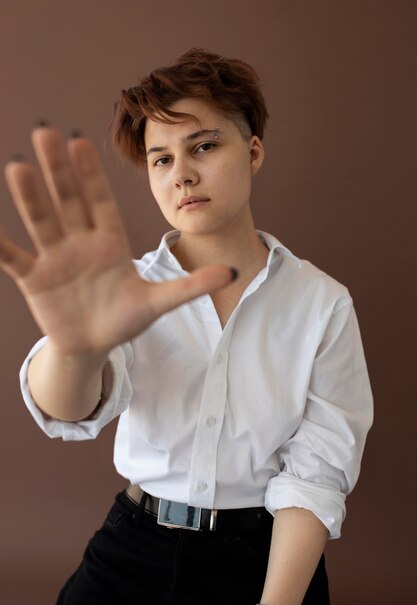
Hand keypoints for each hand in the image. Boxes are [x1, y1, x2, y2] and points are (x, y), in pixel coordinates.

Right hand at [1, 126, 233, 356]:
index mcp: (111, 242)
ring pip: (42, 222)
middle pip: (69, 201)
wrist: (94, 344)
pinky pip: (13, 258)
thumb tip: (232, 269)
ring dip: (30, 197)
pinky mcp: (35, 279)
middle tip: (46, 132)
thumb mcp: (158, 303)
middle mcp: (81, 243)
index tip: (82, 143)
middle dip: (58, 170)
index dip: (91, 175)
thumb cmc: (125, 319)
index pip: (101, 202)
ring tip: (17, 167)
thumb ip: (191, 286)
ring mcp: (55, 258)